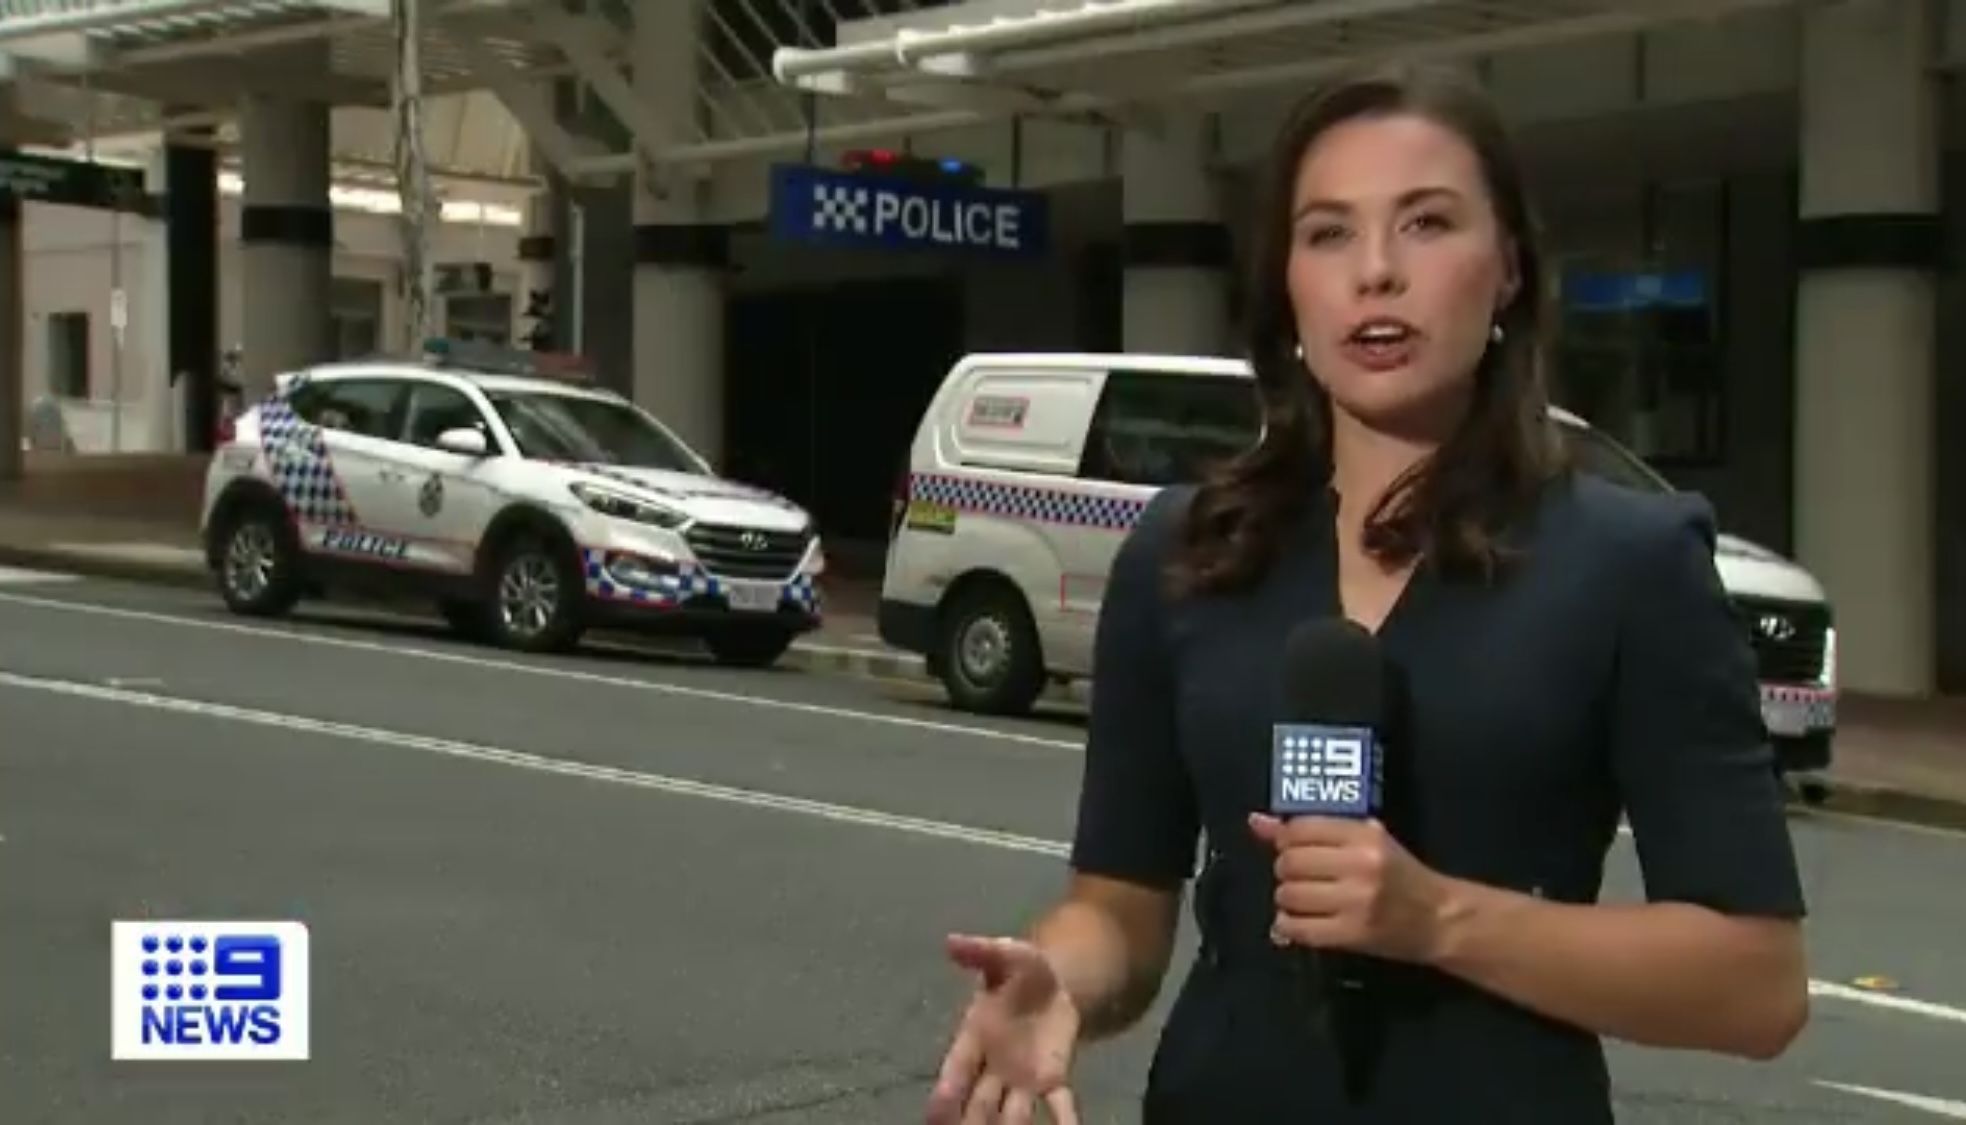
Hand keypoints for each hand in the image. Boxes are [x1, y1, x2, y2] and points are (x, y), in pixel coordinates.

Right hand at [926, 934, 1082, 1124]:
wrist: (1054, 984)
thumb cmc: (1020, 971)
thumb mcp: (1005, 953)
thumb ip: (981, 951)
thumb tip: (951, 941)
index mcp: (973, 1036)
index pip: (956, 1069)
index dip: (946, 1091)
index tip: (935, 1113)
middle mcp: (992, 1066)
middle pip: (977, 1103)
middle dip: (971, 1123)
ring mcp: (1021, 1079)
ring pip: (1010, 1113)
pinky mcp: (1051, 1080)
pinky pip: (1057, 1105)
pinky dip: (1063, 1121)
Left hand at [1249, 813, 1451, 964]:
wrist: (1439, 919)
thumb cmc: (1401, 875)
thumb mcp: (1365, 840)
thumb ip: (1313, 829)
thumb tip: (1256, 822)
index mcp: (1364, 836)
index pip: (1300, 829)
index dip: (1286, 839)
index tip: (1293, 848)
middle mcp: (1359, 866)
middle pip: (1289, 862)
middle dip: (1286, 870)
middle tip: (1300, 877)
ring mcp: (1355, 902)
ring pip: (1288, 895)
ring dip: (1287, 899)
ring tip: (1304, 900)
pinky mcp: (1352, 934)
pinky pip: (1298, 928)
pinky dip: (1289, 926)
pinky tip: (1301, 922)